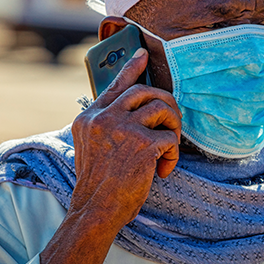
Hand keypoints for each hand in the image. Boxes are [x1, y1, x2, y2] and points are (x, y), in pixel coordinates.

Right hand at [40, 48, 181, 263]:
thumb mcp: (93, 146)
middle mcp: (104, 117)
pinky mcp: (141, 144)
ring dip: (173, 127)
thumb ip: (109, 124)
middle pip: (145, 91)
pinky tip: (163, 168)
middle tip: (172, 119)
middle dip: (166, 103)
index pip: (115, 84)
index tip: (142, 54)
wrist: (95, 209)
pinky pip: (170, 137)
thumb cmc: (99, 182)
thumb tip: (140, 108)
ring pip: (162, 108)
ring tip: (168, 147)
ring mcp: (122, 128)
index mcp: (90, 117)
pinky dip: (172, 154)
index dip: (132, 67)